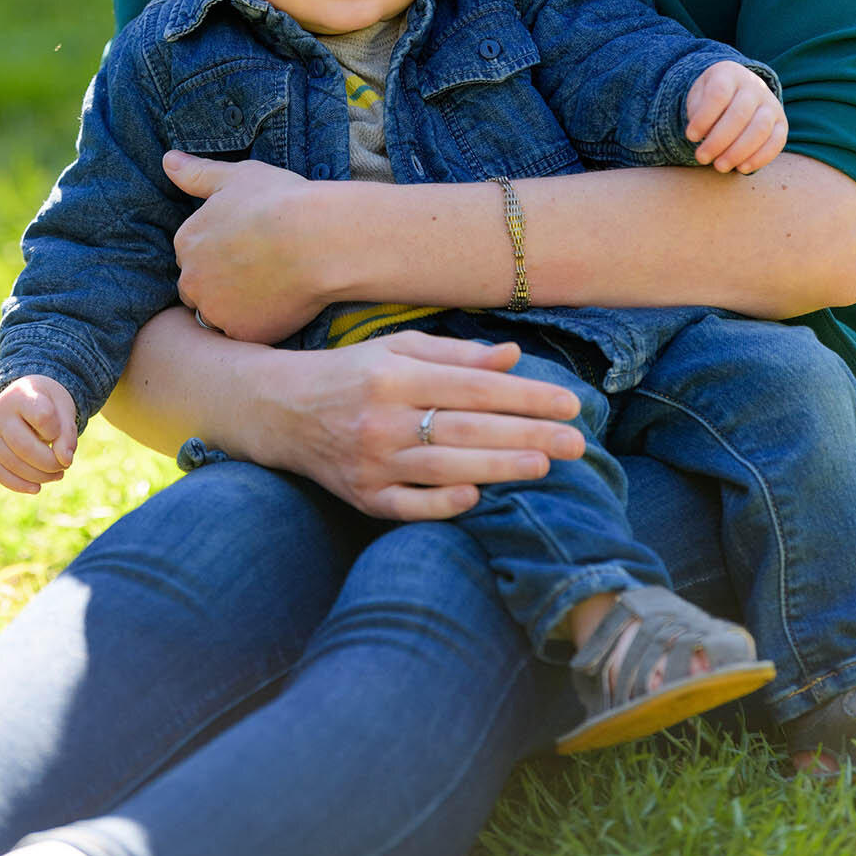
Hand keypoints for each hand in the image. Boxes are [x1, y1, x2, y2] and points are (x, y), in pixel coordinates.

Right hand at [0, 375, 77, 494]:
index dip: (57, 432)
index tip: (60, 432)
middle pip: (24, 447)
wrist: (23, 395)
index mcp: (23, 395)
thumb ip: (67, 434)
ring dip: (39, 476)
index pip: (42, 417)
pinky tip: (36, 488)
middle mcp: (0, 413)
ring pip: (12, 463)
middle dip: (49, 463)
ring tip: (58, 474)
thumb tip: (65, 462)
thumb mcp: (63, 410)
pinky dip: (18, 484)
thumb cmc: (47, 404)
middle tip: (65, 466)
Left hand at [163, 151, 330, 341]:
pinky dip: (258, 325)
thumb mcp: (236, 176)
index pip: (192, 255)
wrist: (318, 238)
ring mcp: (215, 310)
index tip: (246, 247)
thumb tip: (167, 160)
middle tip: (260, 270)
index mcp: (187, 242)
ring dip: (237, 307)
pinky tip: (281, 305)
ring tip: (272, 288)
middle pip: (199, 288)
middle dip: (221, 283)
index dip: (220, 252)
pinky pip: (244, 335)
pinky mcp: (241, 333)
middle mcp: (192, 279)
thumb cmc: (279, 201)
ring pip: (219, 314)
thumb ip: (197, 173)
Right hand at [274, 330, 585, 521]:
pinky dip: (441, 504)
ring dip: (497, 468)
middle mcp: (382, 417)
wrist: (280, 409)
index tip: (569, 402)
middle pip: (466, 429)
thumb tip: (512, 357)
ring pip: (443, 468)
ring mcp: (370, 460)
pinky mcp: (360, 495)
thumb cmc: (351, 373)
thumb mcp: (397, 349)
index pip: (473, 387)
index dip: (525, 395)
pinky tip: (477, 499)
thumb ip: (456, 355)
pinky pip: (406, 506)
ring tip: (543, 465)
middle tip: (575, 442)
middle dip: (526, 434)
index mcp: (395, 375)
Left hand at [686, 62, 787, 174]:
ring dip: (738, 152)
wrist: (739, 90)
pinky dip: (760, 158)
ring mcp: (771, 104)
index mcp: (730, 74)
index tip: (690, 137)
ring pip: (760, 129)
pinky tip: (742, 168)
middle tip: (701, 158)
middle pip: (739, 114)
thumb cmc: (713, 97)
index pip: (719, 94)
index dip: (704, 118)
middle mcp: (754, 87)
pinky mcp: (781, 123)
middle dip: (718, 141)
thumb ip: (698, 111)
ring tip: (720, 166)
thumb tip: (704, 136)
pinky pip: (777, 141)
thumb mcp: (699, 95)